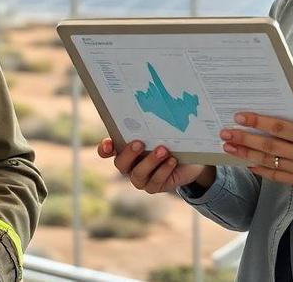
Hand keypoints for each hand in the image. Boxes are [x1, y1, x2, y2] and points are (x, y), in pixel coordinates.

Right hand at [97, 137, 214, 193]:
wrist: (188, 161)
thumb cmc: (169, 141)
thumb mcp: (159, 132)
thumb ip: (148, 127)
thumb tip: (148, 107)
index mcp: (124, 150)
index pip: (106, 151)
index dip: (104, 149)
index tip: (109, 143)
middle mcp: (129, 165)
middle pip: (120, 164)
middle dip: (129, 154)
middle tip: (140, 143)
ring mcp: (141, 178)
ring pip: (138, 174)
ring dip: (150, 161)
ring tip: (163, 150)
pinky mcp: (154, 186)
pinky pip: (155, 181)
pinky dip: (163, 170)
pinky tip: (172, 160)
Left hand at [221, 97, 292, 188]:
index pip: (280, 128)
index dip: (258, 122)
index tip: (240, 117)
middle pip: (269, 147)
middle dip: (245, 139)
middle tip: (226, 133)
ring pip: (268, 162)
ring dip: (246, 155)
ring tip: (228, 148)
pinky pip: (275, 177)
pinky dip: (259, 170)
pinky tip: (246, 163)